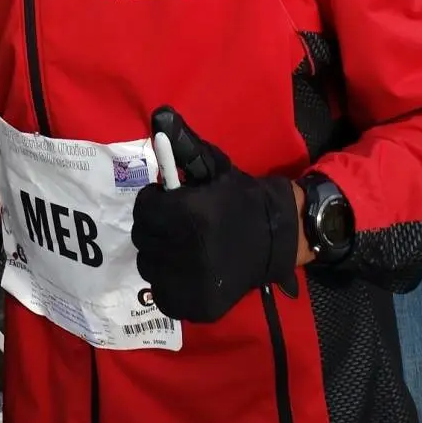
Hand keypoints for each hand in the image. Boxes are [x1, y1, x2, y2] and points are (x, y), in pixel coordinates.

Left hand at [133, 107, 299, 323]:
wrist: (278, 238)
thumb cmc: (241, 199)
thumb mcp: (214, 168)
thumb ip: (184, 146)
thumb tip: (159, 116)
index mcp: (188, 215)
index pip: (144, 209)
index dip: (154, 202)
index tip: (168, 201)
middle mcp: (186, 251)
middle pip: (143, 238)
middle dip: (154, 228)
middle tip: (175, 225)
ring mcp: (190, 283)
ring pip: (149, 267)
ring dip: (159, 255)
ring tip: (182, 247)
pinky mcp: (196, 306)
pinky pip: (162, 294)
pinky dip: (169, 283)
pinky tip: (188, 270)